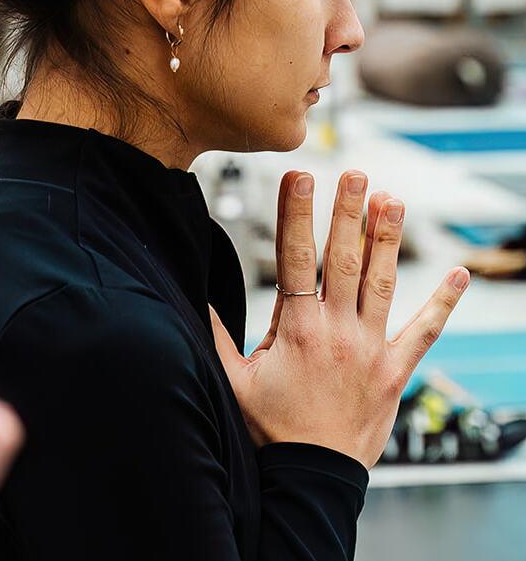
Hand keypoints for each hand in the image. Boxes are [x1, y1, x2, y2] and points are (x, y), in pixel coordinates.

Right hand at [210, 169, 468, 467]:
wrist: (313, 481)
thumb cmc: (271, 432)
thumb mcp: (233, 381)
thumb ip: (216, 333)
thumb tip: (197, 293)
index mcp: (297, 330)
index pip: (295, 258)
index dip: (296, 214)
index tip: (298, 178)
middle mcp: (338, 333)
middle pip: (343, 259)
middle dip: (347, 211)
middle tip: (354, 173)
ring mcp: (371, 350)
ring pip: (382, 282)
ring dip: (387, 238)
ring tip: (392, 199)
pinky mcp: (395, 372)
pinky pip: (424, 332)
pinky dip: (442, 303)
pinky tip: (458, 275)